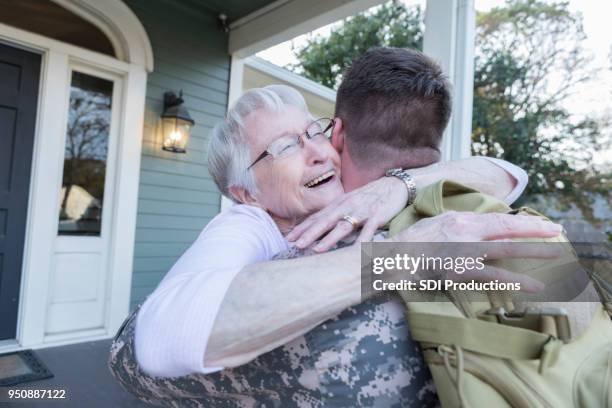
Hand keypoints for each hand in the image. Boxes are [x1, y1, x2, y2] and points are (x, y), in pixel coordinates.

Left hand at [286, 176, 407, 251]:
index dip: (302, 227)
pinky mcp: (378, 216)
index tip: (289, 238)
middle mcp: (347, 206)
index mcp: (339, 203)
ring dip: (329, 239)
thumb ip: (336, 214)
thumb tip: (318, 228)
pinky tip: (355, 252)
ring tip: (317, 250)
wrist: (394, 184)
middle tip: (296, 245)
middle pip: (325, 221)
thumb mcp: (349, 203)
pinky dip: (362, 241)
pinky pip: (369, 230)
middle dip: (309, 233)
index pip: (317, 216)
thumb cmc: (369, 197)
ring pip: (343, 226)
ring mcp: (362, 211)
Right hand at [387, 211, 563, 291]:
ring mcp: (464, 250)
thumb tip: (470, 227)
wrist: (389, 258)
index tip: (535, 223)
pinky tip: (534, 285)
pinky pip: (494, 274)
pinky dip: (516, 280)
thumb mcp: (432, 225)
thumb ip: (453, 225)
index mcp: (458, 218)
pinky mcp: (460, 269)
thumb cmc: (406, 244)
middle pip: (506, 227)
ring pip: (506, 247)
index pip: (495, 219)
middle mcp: (465, 230)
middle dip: (534, 228)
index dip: (518, 221)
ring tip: (556, 253)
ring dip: (533, 250)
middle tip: (556, 230)